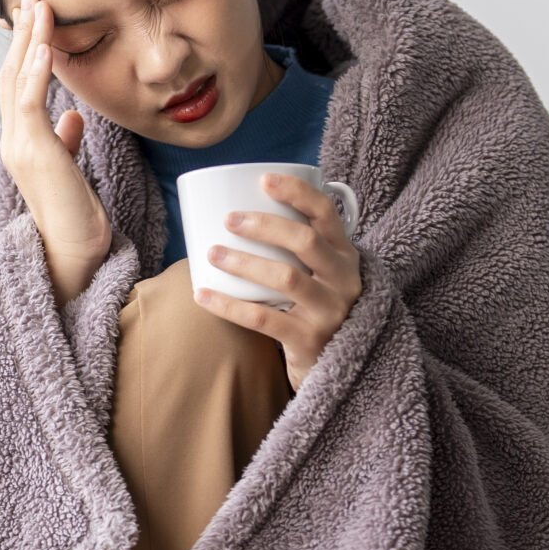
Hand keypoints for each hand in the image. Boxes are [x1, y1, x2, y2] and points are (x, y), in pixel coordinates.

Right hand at [0, 0, 110, 304]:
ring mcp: (20, 146)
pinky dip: (36, 73)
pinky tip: (44, 48)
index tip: (32, 18)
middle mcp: (14, 140)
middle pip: (11, 74)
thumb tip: (74, 118)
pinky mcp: (35, 153)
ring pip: (17, 81)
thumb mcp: (71, 168)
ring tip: (38, 8)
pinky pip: (30, 104)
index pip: (17, 85)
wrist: (74, 249)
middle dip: (21, 34)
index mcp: (21, 141)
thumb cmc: (75, 213)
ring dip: (28, 42)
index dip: (23, 49)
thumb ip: (66, 139)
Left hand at [193, 173, 363, 388]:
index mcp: (345, 256)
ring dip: (245, 262)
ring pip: (287, 277)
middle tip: (229, 220)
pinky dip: (229, 306)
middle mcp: (344, 281)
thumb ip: (299, 250)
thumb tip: (238, 213)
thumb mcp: (322, 276)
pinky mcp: (310, 340)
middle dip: (264, 225)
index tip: (264, 179)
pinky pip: (265, 319)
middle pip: (305, 241)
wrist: (338, 370)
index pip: (326, 214)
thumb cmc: (316, 310)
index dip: (297, 192)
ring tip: (213, 253)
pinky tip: (203, 295)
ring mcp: (330, 311)